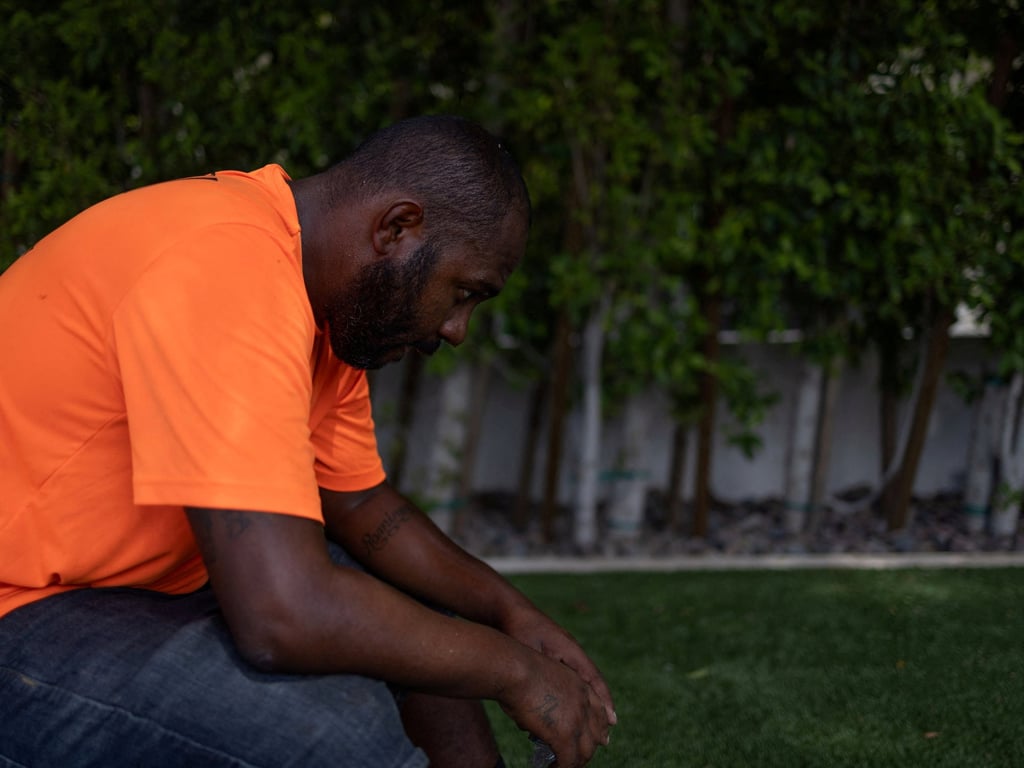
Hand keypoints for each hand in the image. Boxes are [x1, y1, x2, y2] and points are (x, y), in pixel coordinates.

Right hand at [499, 650, 611, 766]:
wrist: (516, 669)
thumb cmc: (517, 671)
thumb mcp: (542, 682)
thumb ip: (545, 703)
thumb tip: (532, 726)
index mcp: (580, 686)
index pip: (599, 711)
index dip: (599, 728)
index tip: (599, 739)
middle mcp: (584, 703)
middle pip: (597, 734)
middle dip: (589, 748)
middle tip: (579, 759)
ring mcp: (577, 719)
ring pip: (585, 752)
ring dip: (575, 762)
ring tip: (562, 766)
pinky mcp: (565, 735)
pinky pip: (569, 761)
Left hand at [502, 606, 616, 727]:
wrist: (508, 609)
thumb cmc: (518, 629)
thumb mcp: (528, 652)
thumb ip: (537, 677)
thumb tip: (537, 709)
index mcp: (569, 649)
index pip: (593, 676)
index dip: (603, 698)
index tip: (612, 718)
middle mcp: (571, 650)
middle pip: (591, 680)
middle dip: (601, 702)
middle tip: (610, 726)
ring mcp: (564, 651)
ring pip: (581, 679)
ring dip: (589, 698)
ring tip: (596, 720)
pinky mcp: (554, 653)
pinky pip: (569, 675)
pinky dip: (574, 691)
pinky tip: (571, 705)